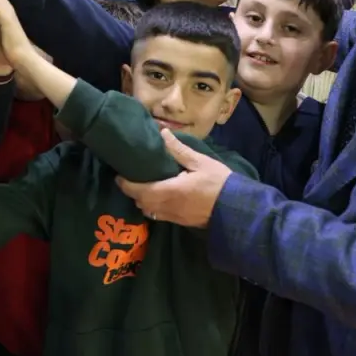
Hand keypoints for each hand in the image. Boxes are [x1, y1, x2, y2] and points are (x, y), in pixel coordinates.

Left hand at [115, 131, 232, 228]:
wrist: (236, 210)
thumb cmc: (219, 183)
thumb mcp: (200, 162)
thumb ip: (179, 150)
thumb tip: (162, 134)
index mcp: (170, 191)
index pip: (139, 190)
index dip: (126, 184)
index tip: (119, 174)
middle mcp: (168, 207)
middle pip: (140, 203)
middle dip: (132, 192)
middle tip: (129, 178)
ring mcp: (174, 217)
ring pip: (149, 211)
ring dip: (142, 200)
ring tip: (142, 186)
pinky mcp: (181, 222)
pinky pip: (159, 215)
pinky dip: (153, 207)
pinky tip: (158, 196)